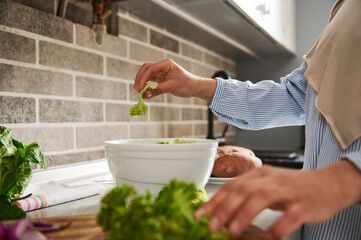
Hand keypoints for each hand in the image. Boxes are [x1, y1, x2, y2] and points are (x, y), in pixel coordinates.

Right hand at [134, 58, 216, 101]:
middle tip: (136, 89)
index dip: (143, 78)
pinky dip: (146, 85)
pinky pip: (150, 80)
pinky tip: (144, 91)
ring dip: (142, 81)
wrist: (194, 87)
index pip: (151, 69)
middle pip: (146, 69)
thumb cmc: (187, 84)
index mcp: (166, 64)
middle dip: (140, 78)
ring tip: (138, 91)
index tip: (139, 88)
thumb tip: (145, 94)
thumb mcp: (173, 87)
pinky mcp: (161, 78)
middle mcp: (162, 66)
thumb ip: (159, 90)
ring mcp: (161, 72)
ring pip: (147, 74)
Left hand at [195, 160, 360, 239]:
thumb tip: (223, 210)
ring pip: (263, 198)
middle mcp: (272, 179)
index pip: (232, 185)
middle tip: (211, 225)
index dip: (215, 199)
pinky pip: (291, 215)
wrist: (330, 183)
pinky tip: (270, 237)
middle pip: (244, 190)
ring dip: (245, 214)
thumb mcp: (269, 185)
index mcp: (260, 175)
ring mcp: (288, 191)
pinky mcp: (304, 204)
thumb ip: (248, 194)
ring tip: (232, 230)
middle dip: (224, 208)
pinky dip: (279, 226)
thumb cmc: (294, 187)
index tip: (201, 214)